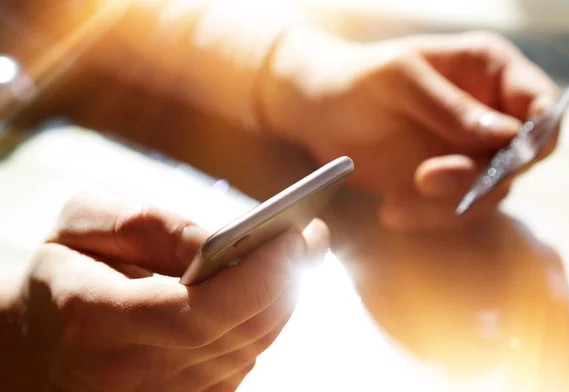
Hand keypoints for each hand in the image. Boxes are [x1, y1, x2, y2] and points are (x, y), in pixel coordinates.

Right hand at [1, 191, 328, 391]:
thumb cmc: (65, 268)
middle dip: (286, 281)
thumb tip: (221, 242)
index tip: (293, 236)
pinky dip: (264, 323)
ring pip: (248, 350)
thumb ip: (151, 225)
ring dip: (282, 299)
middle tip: (308, 237)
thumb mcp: (84, 222)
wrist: (39, 340)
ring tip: (296, 256)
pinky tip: (269, 289)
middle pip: (236, 333)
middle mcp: (128, 370)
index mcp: (95, 317)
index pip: (198, 312)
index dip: (257, 277)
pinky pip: (241, 364)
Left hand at [260, 28, 559, 229]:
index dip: (536, 136)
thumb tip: (508, 137)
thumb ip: (451, 106)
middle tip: (426, 179)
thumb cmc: (357, 81)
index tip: (505, 157)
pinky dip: (428, 218)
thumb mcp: (400, 79)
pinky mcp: (446, 184)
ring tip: (395, 203)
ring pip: (489, 193)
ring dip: (449, 206)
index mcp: (489, 72)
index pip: (541, 106)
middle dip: (477, 178)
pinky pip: (456, 211)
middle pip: (520, 159)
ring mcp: (468, 152)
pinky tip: (390, 209)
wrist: (318, 114)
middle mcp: (489, 115)